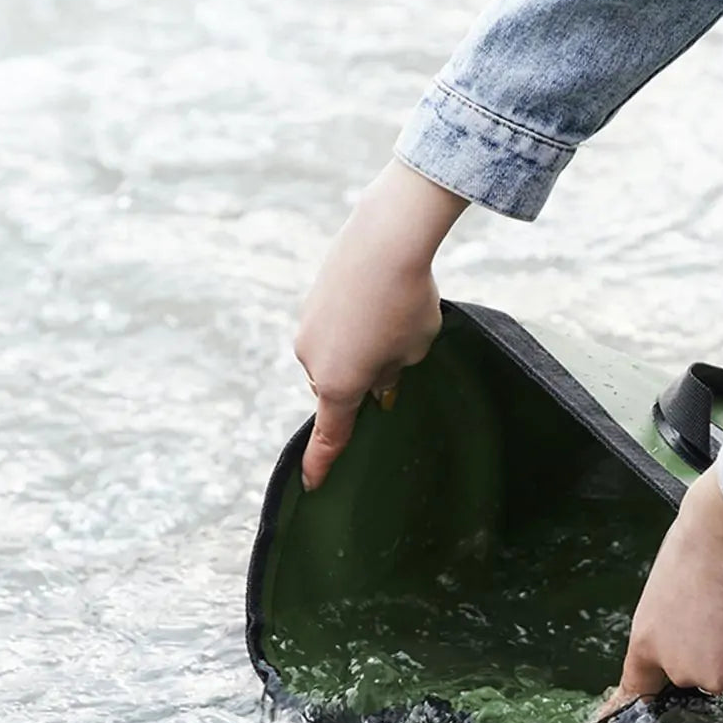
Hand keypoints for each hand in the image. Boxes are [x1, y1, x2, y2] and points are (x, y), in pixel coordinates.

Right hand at [294, 160, 468, 490]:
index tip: (311, 485)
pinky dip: (353, 322)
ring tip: (392, 315)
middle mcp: (313, 362)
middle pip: (339, 387)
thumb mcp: (414, 348)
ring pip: (336, 354)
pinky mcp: (310, 301)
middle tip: (400, 351)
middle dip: (364, 380)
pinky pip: (333, 326)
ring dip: (359, 348)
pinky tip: (377, 297)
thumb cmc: (408, 303)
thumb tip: (377, 378)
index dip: (322, 462)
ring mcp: (307, 329)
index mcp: (340, 386)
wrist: (385, 238)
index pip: (331, 435)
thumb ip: (393, 373)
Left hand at [598, 467, 722, 717]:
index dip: (626, 705)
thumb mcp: (667, 588)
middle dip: (719, 643)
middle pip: (704, 667)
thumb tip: (699, 622)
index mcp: (648, 643)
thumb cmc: (696, 548)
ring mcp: (722, 672)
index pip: (635, 685)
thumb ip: (676, 620)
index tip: (608, 720)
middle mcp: (682, 668)